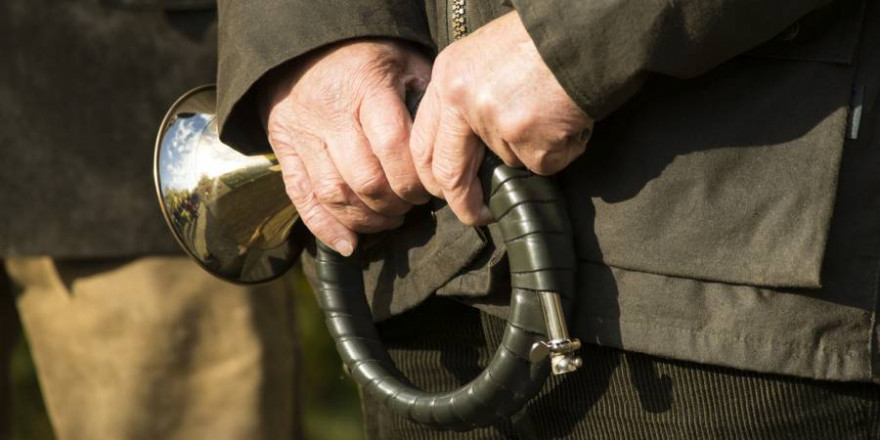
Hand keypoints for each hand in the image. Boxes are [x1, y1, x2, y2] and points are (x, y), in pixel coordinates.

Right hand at [262, 40, 430, 255]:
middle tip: (411, 206)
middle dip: (394, 203)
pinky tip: (349, 244)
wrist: (304, 46)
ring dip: (366, 219)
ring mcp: (302, 134)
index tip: (428, 190)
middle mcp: (328, 113)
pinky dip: (324, 227)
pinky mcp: (283, 150)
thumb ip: (424, 100)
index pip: (392, 147)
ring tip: (389, 220)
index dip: (413, 179)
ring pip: (333, 194)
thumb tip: (447, 147)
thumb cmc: (366, 58)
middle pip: (364, 178)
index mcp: (364, 87)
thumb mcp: (404, 62)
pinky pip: (301, 198)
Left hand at [410, 12, 592, 224]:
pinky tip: (566, 120)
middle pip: (449, 172)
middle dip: (463, 203)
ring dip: (531, 151)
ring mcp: (495, 122)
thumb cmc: (541, 42)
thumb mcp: (483, 58)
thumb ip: (466, 100)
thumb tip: (468, 150)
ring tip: (550, 115)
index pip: (422, 143)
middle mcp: (462, 100)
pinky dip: (558, 151)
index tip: (447, 193)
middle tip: (478, 215)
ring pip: (509, 162)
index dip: (433, 177)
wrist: (585, 32)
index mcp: (446, 78)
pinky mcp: (529, 140)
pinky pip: (542, 164)